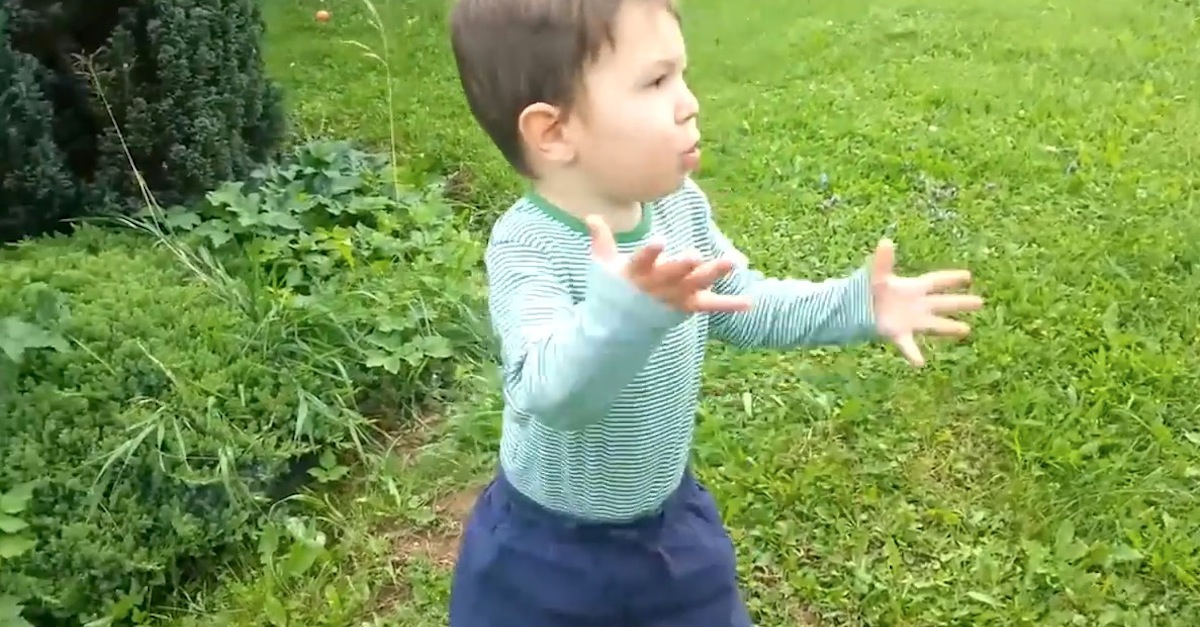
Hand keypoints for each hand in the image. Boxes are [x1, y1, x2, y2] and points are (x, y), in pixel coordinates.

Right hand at [587, 215, 750, 313]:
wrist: (619, 326)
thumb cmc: (612, 289)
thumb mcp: (602, 264)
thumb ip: (601, 240)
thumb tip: (591, 216)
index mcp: (636, 273)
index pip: (642, 260)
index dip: (651, 252)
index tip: (661, 241)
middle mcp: (657, 285)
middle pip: (673, 273)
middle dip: (684, 265)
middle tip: (695, 255)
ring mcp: (674, 297)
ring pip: (697, 284)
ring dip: (715, 273)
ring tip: (733, 262)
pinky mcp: (687, 306)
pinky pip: (710, 306)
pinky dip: (729, 304)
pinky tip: (749, 301)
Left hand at [868, 238, 982, 366]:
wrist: (853, 308)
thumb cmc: (866, 289)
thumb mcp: (876, 275)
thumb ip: (882, 261)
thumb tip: (885, 242)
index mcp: (913, 288)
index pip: (936, 281)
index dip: (951, 278)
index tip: (968, 276)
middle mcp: (916, 304)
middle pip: (942, 303)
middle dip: (960, 303)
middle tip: (980, 302)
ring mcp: (910, 320)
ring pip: (934, 324)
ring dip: (949, 327)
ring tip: (966, 330)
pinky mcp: (899, 334)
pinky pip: (909, 346)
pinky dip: (913, 354)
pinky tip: (920, 364)